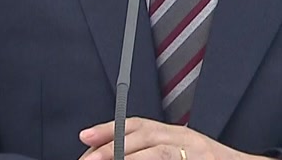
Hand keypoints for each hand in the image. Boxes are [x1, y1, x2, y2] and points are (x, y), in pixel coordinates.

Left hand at [78, 117, 263, 159]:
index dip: (110, 129)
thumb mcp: (181, 152)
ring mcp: (197, 154)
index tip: (84, 137)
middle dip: (112, 148)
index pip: (138, 125)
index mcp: (177, 134)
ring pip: (159, 153)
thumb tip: (113, 153)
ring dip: (131, 159)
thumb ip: (153, 152)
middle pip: (144, 137)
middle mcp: (187, 139)